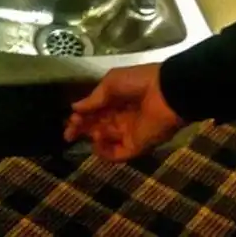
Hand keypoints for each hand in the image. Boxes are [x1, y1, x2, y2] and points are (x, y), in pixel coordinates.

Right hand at [64, 63, 182, 161]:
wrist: (166, 93)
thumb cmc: (138, 82)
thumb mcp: (110, 83)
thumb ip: (93, 99)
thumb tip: (74, 108)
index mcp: (115, 100)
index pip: (94, 111)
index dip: (81, 116)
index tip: (70, 119)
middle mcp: (121, 117)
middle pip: (96, 126)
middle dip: (82, 129)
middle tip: (69, 133)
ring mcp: (128, 133)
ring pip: (105, 140)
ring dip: (94, 137)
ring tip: (91, 132)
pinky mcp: (136, 146)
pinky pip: (117, 154)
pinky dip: (104, 152)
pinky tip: (96, 143)